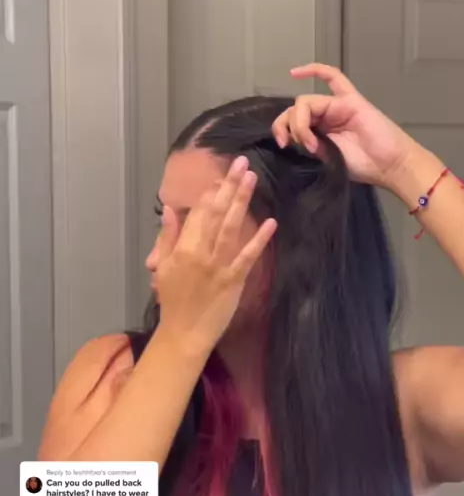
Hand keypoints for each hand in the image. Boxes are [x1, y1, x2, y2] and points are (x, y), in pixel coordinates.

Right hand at [154, 157, 276, 352]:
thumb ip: (167, 238)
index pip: (197, 213)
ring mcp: (218, 266)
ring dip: (242, 201)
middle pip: (215, 213)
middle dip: (228, 186)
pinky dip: (259, 239)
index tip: (221, 175)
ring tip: (252, 179)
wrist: (184, 333)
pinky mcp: (234, 280)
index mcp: (182, 248)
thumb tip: (169, 210)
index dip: (210, 192)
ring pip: (231, 227)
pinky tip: (270, 222)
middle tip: (241, 162)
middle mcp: (200, 253)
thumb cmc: (173, 301)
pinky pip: (248, 256)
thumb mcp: (162, 268)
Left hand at [272, 63, 416, 189]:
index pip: (290, 120)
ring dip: (301, 122)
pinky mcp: (350, 99)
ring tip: (314, 144)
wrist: (389, 165)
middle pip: (295, 109)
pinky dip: (314, 70)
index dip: (281, 129)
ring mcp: (337, 105)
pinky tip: (294, 72)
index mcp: (316, 130)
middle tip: (300, 146)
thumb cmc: (363, 166)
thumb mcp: (327, 159)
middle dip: (290, 127)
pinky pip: (332, 77)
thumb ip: (309, 146)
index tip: (284, 145)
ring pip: (306, 101)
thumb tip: (289, 138)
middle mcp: (324, 115)